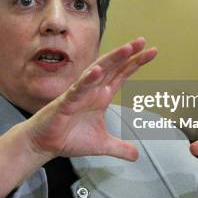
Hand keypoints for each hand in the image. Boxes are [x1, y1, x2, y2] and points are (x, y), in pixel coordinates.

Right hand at [24, 37, 157, 161]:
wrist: (46, 144)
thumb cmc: (69, 137)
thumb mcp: (102, 144)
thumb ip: (120, 148)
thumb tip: (136, 155)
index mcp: (101, 96)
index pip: (121, 75)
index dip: (135, 63)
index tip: (151, 51)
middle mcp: (92, 91)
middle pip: (112, 67)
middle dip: (127, 54)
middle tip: (142, 41)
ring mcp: (79, 94)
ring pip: (97, 72)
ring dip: (112, 60)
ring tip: (126, 49)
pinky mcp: (66, 102)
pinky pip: (78, 89)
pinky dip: (87, 80)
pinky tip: (97, 72)